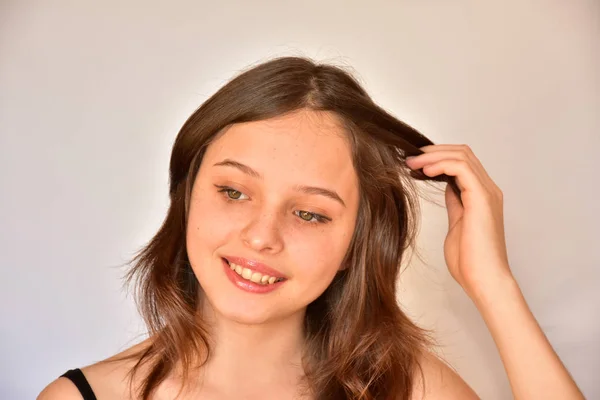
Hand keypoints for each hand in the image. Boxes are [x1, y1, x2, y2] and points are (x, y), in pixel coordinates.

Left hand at [405, 144, 512, 299]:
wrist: (484, 280)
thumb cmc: (470, 261)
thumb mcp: (457, 224)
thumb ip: (455, 203)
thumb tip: (448, 187)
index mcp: (482, 196)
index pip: (462, 162)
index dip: (437, 157)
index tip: (414, 164)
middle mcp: (488, 190)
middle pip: (462, 153)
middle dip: (433, 151)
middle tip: (409, 158)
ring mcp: (487, 192)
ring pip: (462, 155)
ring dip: (434, 155)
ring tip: (412, 163)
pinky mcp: (482, 198)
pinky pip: (462, 168)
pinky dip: (441, 163)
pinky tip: (425, 171)